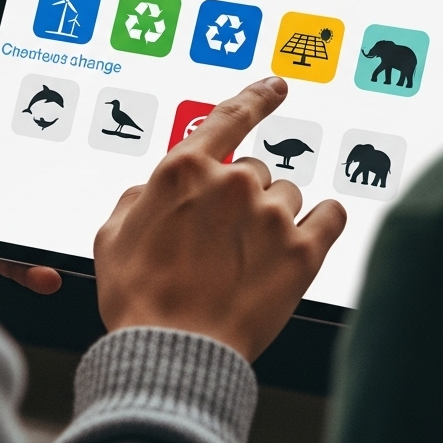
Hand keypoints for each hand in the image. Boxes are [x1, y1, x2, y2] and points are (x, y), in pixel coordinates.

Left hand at [0, 23, 61, 294]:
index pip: (8, 118)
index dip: (40, 108)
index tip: (74, 99)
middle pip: (27, 165)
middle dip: (58, 168)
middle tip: (91, 159)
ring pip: (30, 215)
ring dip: (53, 222)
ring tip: (78, 221)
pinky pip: (17, 261)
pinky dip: (36, 268)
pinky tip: (52, 271)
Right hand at [94, 77, 346, 361]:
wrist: (173, 356)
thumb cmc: (138, 300)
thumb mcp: (112, 238)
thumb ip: (136, 199)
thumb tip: (151, 190)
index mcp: (184, 170)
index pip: (231, 116)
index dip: (258, 96)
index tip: (277, 86)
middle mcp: (231, 182)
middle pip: (255, 172)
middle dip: (243, 200)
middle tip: (224, 244)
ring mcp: (270, 215)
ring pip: (288, 197)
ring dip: (274, 219)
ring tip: (250, 261)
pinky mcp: (302, 251)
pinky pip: (330, 215)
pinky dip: (322, 224)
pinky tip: (307, 240)